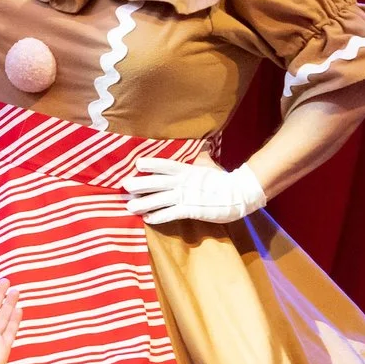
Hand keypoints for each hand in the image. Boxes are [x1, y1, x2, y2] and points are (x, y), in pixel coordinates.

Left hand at [121, 155, 266, 225]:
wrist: (239, 194)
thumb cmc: (222, 179)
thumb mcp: (208, 164)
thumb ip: (200, 156)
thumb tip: (202, 144)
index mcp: (186, 170)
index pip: (165, 164)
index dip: (151, 164)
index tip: (136, 164)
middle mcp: (183, 182)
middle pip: (156, 182)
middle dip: (139, 184)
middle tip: (125, 186)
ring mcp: (186, 197)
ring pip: (159, 200)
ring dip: (143, 203)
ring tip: (130, 207)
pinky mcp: (191, 210)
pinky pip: (170, 214)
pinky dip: (158, 217)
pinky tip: (147, 219)